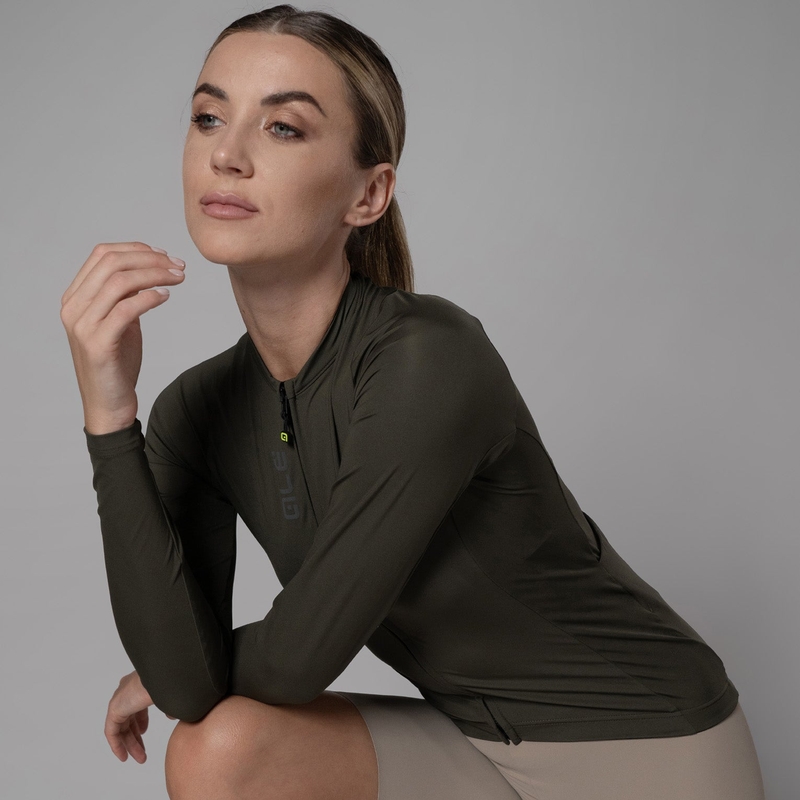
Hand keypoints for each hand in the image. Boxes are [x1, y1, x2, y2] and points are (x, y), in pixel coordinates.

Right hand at [60, 242, 186, 433]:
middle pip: (112, 263)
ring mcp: (83, 326)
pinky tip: (166, 297)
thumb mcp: (119, 321)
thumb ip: (124, 295)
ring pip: (120, 282)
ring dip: (155, 274)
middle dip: (150, 259)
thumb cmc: (116, 362)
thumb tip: (147, 268)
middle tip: (179, 266)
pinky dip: (150, 297)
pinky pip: (126, 309)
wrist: (108, 404)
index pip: (102, 255)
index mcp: (75, 298)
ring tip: (179, 278)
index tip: (165, 255)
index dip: (136, 249)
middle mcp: (73, 308)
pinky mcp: (98, 344)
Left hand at [105, 669, 163, 762]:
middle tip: (143, 752)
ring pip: (121, 727)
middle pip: (129, 719)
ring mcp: (120, 698)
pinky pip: (112, 732)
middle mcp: (127, 690)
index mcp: (140, 685)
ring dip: (130, 744)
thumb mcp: (173, 697)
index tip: (144, 732)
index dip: (141, 721)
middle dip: (136, 737)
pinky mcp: (115, 708)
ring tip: (140, 758)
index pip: (137, 706)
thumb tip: (171, 716)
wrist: (163, 674)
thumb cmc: (172, 681)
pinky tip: (124, 756)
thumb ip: (171, 707)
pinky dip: (116, 745)